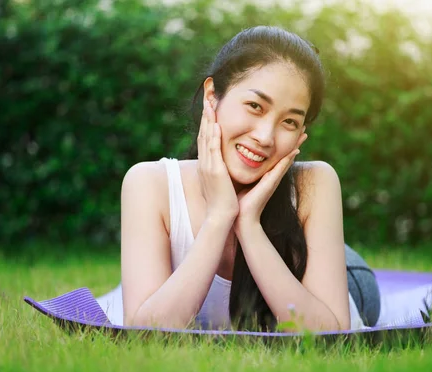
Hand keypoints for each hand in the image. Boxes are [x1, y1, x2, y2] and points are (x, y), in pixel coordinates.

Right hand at [197, 98, 238, 223]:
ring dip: (207, 119)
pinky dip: (212, 136)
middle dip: (205, 112)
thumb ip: (224, 168)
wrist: (222, 217)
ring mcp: (208, 166)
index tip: (210, 103)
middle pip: (203, 131)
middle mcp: (205, 162)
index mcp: (208, 163)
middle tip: (207, 94)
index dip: (207, 119)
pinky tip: (214, 124)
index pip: (206, 136)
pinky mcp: (214, 171)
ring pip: (205, 137)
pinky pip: (212, 150)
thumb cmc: (226, 201)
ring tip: (209, 102)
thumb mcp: (223, 181)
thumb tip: (228, 161)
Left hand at [234, 131, 307, 231]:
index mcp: (264, 173)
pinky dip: (289, 159)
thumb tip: (236, 161)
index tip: (289, 130)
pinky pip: (281, 168)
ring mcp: (273, 179)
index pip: (275, 154)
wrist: (240, 216)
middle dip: (295, 141)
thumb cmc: (238, 200)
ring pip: (287, 158)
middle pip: (286, 154)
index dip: (282, 142)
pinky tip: (296, 150)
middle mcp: (272, 175)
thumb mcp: (241, 180)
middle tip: (305, 128)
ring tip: (305, 134)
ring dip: (296, 146)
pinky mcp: (271, 183)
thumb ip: (242, 171)